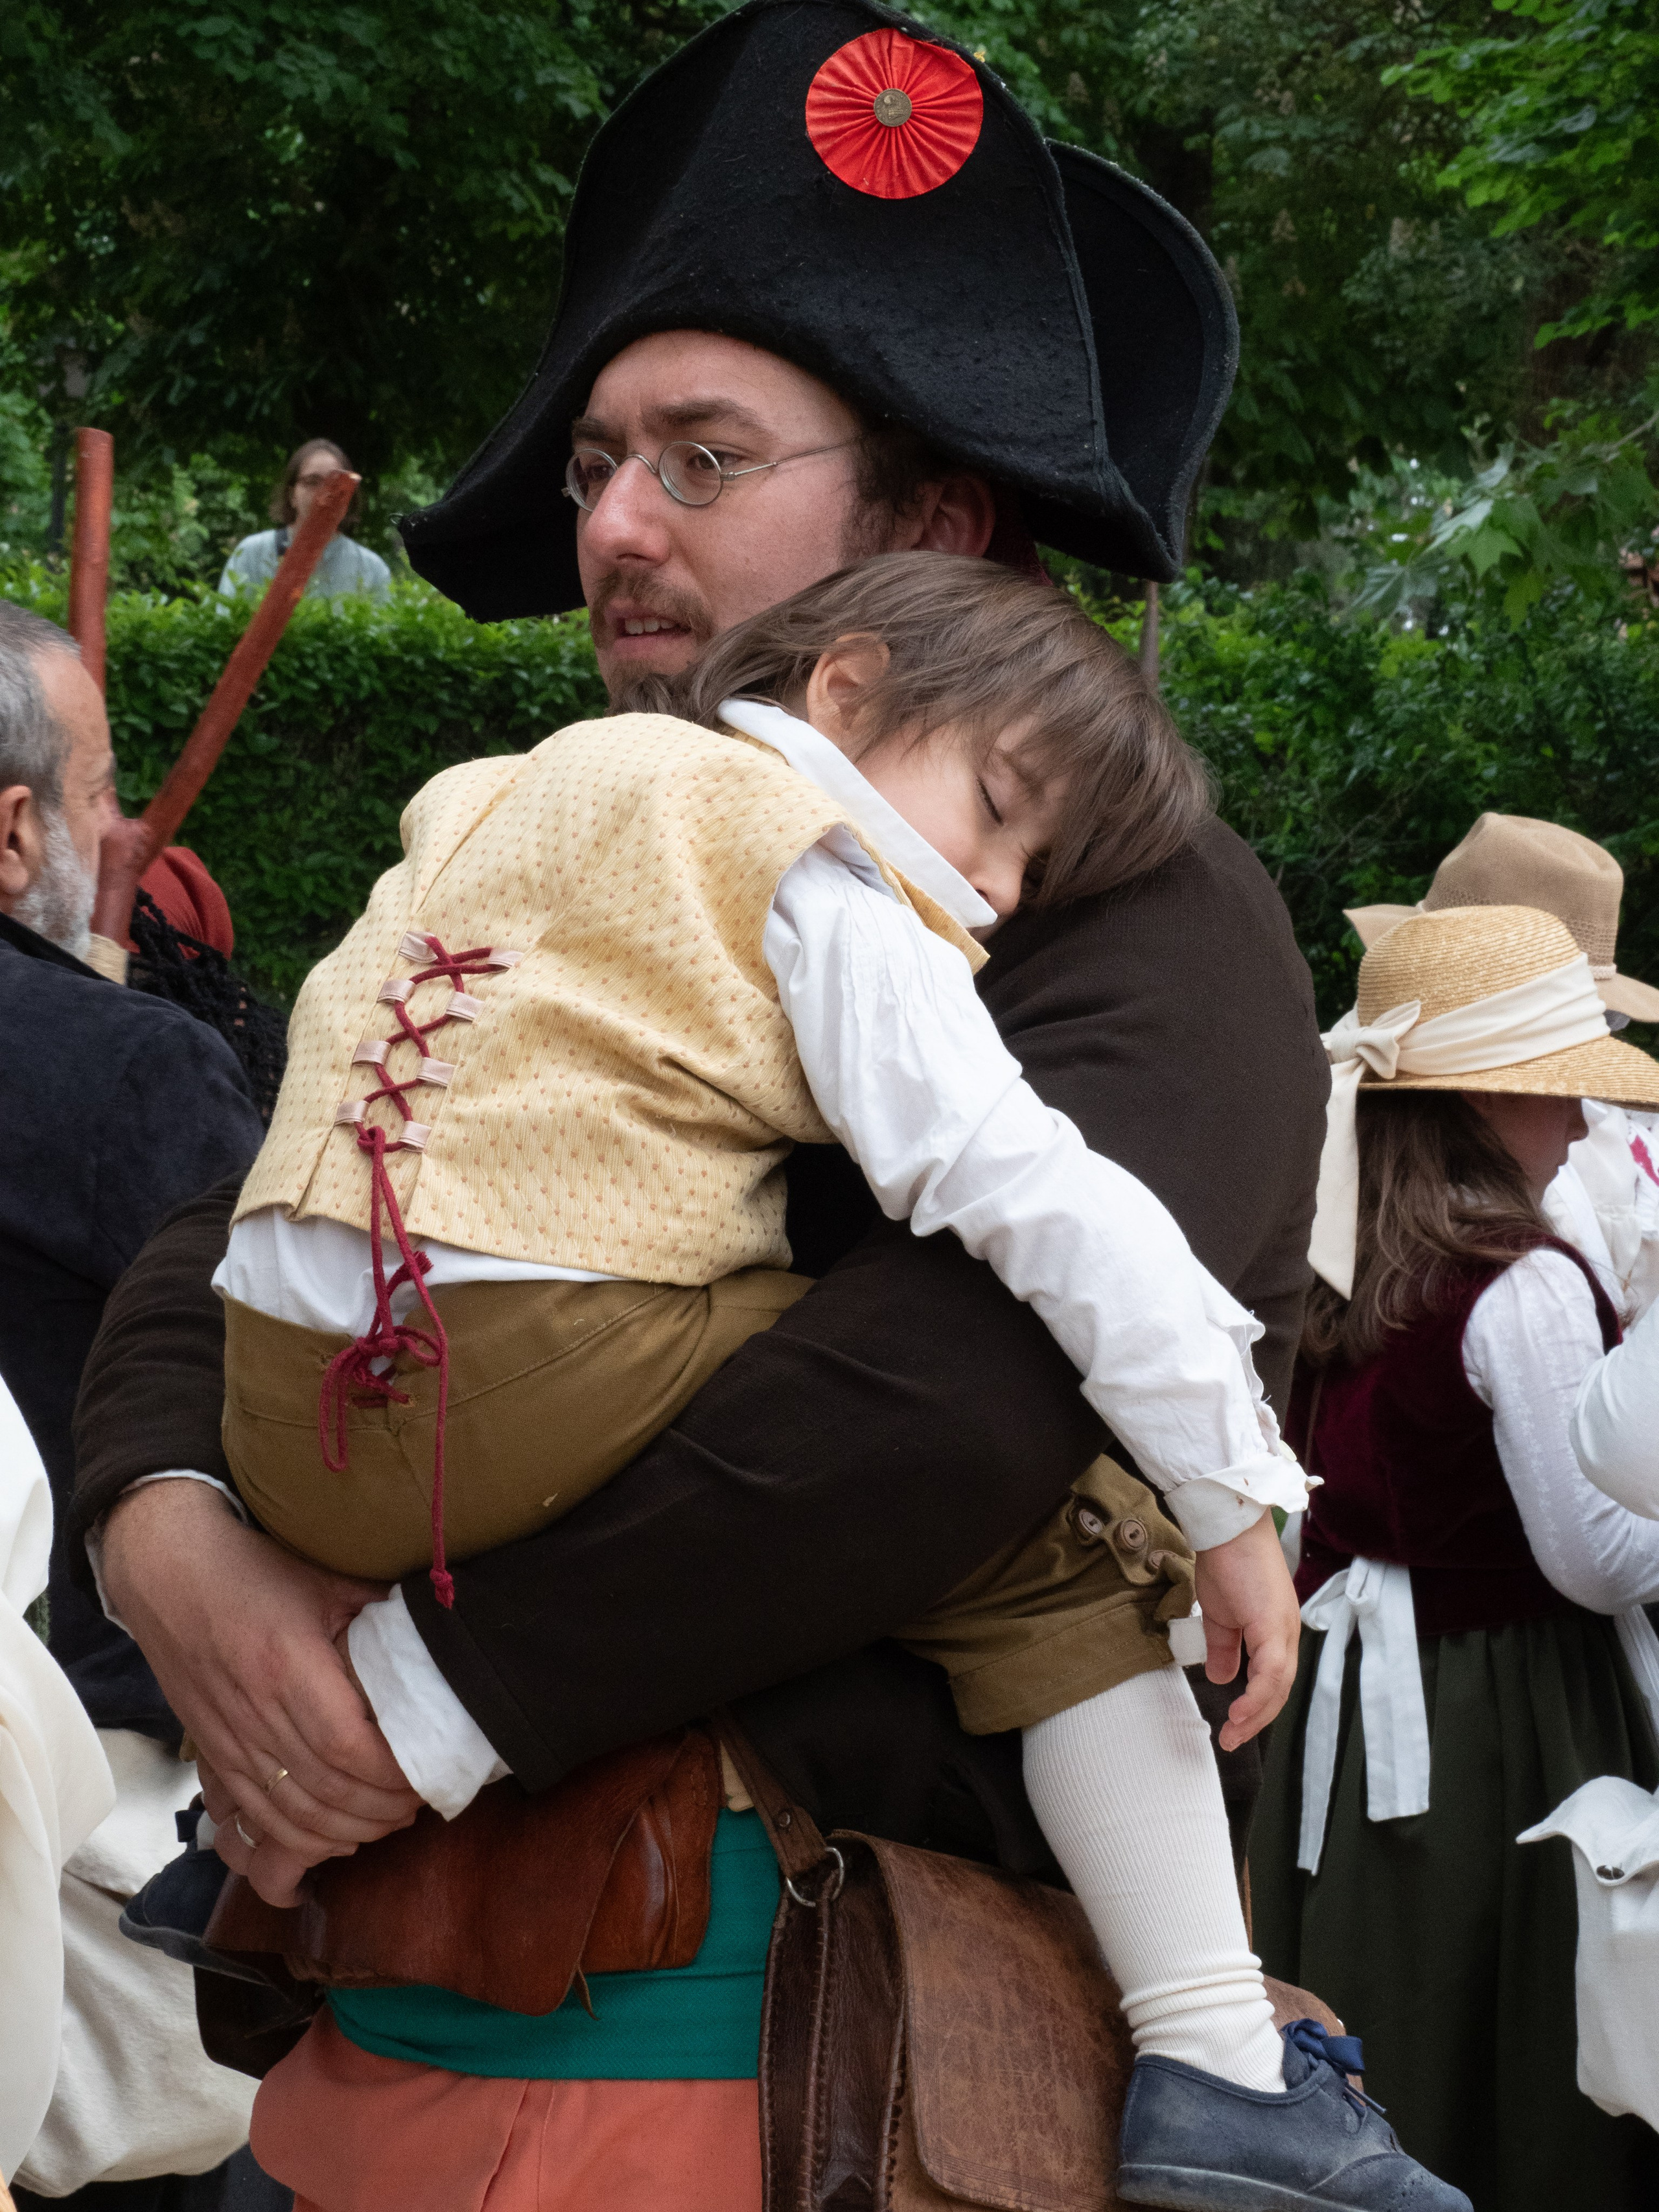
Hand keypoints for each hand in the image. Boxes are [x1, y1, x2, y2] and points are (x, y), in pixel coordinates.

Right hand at [101, 1481, 422, 1900]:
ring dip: (344, 1832)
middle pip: (325, 1791)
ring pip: (289, 1815)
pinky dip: (296, 1840)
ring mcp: (227, 1738)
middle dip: (380, 1810)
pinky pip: (253, 1817)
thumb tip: (435, 1629)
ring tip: (385, 1820)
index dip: (390, 1773)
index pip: (347, 1747)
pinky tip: (331, 1840)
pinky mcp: (211, 1752)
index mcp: (288, 1666)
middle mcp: (254, 1712)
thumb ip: (378, 1608)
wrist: (166, 1572)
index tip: (425, 1771)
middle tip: (418, 1803)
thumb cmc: (251, 1569)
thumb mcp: (326, 1577)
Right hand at [1191, 1509, 1300, 1751]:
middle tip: (1231, 1740)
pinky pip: (1271, 1670)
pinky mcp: (1273, 1623)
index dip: (1255, 1707)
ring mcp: (1283, 1628)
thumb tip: (1223, 1678)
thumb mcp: (1219, 1614)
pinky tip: (1239, 1710)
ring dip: (1255, 1714)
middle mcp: (1285, 1632)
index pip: (1273, 1680)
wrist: (1226, 1527)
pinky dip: (1257, 1695)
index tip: (1232, 1727)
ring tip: (1232, 1733)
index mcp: (1275, 1630)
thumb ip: (1224, 1647)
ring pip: (1278, 1685)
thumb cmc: (1225, 1560)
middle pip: (1279, 1689)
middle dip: (1255, 1720)